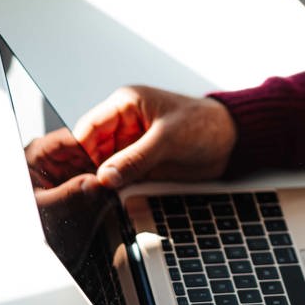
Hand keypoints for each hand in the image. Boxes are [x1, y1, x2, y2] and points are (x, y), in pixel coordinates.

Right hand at [73, 85, 236, 188]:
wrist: (232, 141)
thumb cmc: (206, 123)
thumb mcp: (169, 137)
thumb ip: (137, 157)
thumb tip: (107, 176)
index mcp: (127, 104)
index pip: (90, 126)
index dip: (78, 149)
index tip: (72, 172)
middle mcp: (124, 125)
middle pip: (91, 149)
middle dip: (85, 169)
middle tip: (81, 191)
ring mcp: (131, 146)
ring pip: (102, 166)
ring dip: (99, 182)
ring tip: (92, 198)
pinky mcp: (140, 165)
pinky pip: (119, 178)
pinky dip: (113, 189)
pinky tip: (108, 200)